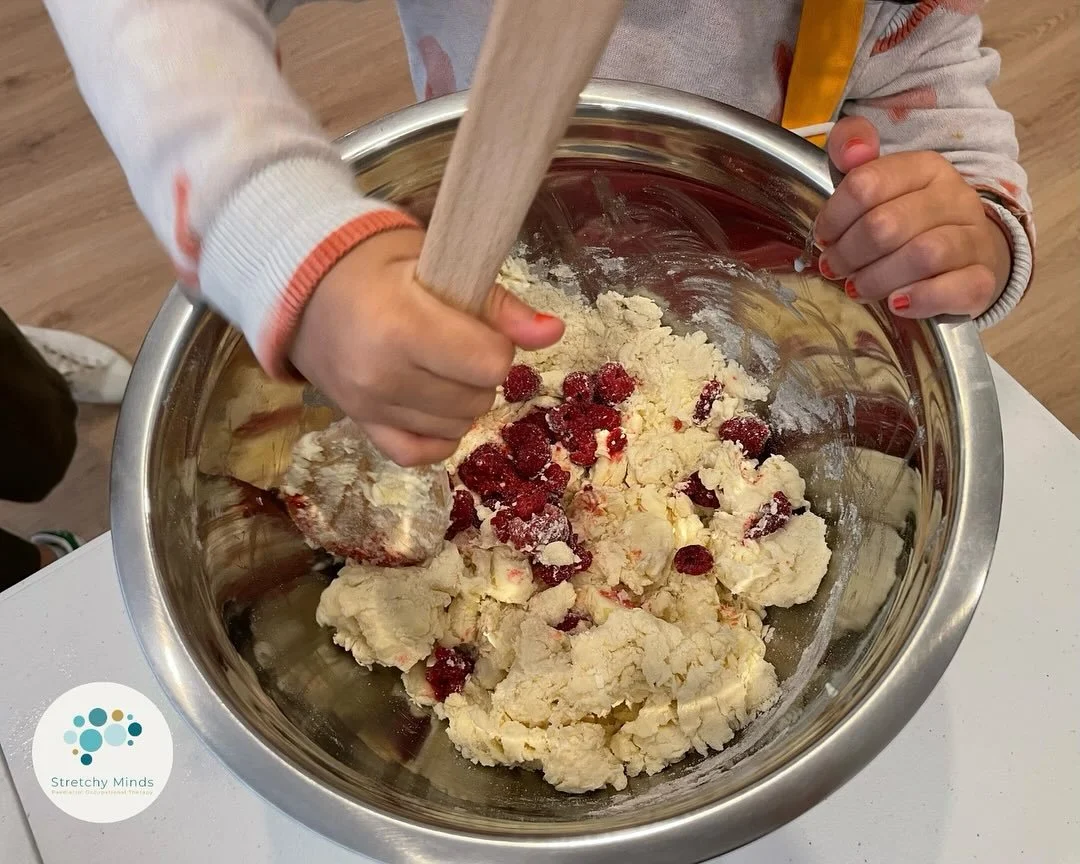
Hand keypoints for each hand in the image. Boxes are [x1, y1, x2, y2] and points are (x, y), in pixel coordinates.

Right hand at [289, 228, 563, 465]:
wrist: (302, 286)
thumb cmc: (375, 265)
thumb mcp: (436, 263)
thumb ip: (497, 304)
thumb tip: (553, 333)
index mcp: (401, 327)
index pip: (490, 363)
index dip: (495, 343)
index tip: (475, 324)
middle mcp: (382, 377)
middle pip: (479, 398)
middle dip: (480, 371)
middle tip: (453, 340)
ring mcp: (368, 408)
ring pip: (458, 426)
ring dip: (462, 399)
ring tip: (438, 364)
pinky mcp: (362, 427)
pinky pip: (422, 453)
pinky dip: (439, 433)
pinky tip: (434, 404)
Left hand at [814, 116, 1011, 318]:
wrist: (964, 255)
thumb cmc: (907, 220)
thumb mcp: (877, 181)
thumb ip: (852, 150)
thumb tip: (852, 149)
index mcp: (924, 167)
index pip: (866, 184)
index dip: (833, 217)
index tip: (824, 237)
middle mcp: (953, 197)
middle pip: (886, 225)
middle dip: (848, 253)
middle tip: (834, 269)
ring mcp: (973, 237)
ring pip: (922, 255)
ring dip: (876, 279)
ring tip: (857, 288)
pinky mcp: (982, 278)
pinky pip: (957, 288)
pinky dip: (921, 299)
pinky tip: (897, 303)